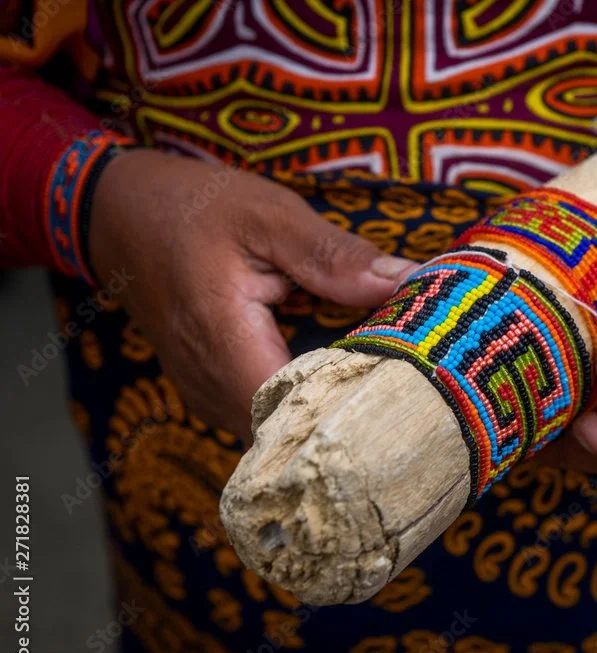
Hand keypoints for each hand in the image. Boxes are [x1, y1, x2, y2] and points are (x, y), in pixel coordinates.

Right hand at [89, 150, 415, 438]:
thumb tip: (407, 282)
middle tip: (408, 378)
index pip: (298, 411)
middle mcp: (210, 386)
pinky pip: (265, 419)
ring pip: (280, 432)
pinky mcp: (212, 397)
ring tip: (381, 376)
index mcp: (224, 340)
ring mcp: (207, 399)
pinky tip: (340, 375)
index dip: (355, 405)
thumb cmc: (195, 209)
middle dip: (352, 411)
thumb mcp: (269, 215)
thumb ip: (334, 256)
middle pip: (294, 431)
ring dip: (329, 411)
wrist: (123, 217)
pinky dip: (304, 403)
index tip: (406, 383)